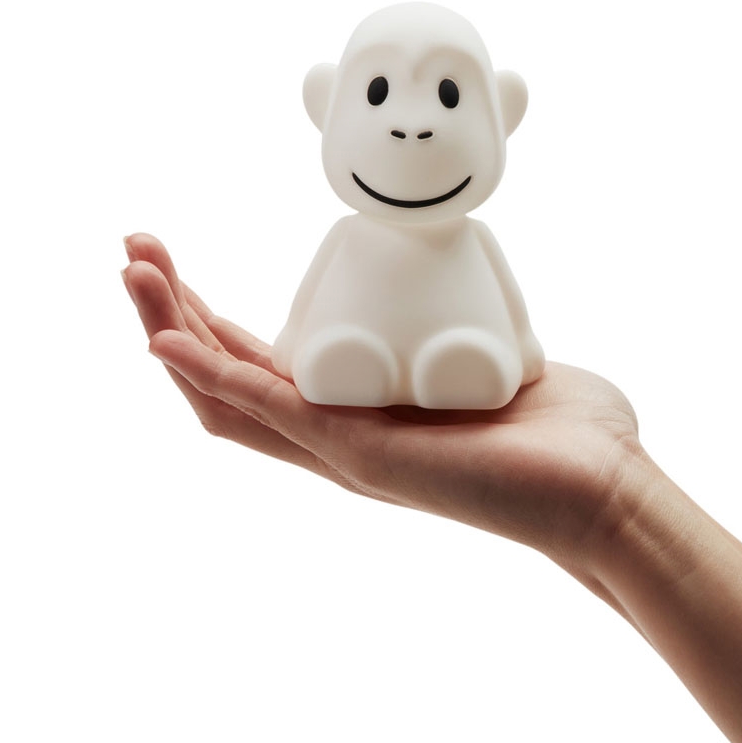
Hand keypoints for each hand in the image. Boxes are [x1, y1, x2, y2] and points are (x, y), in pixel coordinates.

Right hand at [122, 234, 641, 578]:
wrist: (608, 492)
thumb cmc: (567, 435)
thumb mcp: (494, 359)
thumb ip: (469, 336)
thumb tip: (478, 304)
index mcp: (361, 410)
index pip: (262, 362)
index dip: (209, 317)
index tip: (175, 260)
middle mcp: (338, 434)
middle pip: (228, 372)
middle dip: (173, 310)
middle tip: (134, 250)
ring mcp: (341, 448)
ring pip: (228, 390)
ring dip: (171, 330)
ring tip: (133, 270)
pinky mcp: (358, 453)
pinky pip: (265, 411)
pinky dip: (209, 374)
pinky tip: (164, 342)